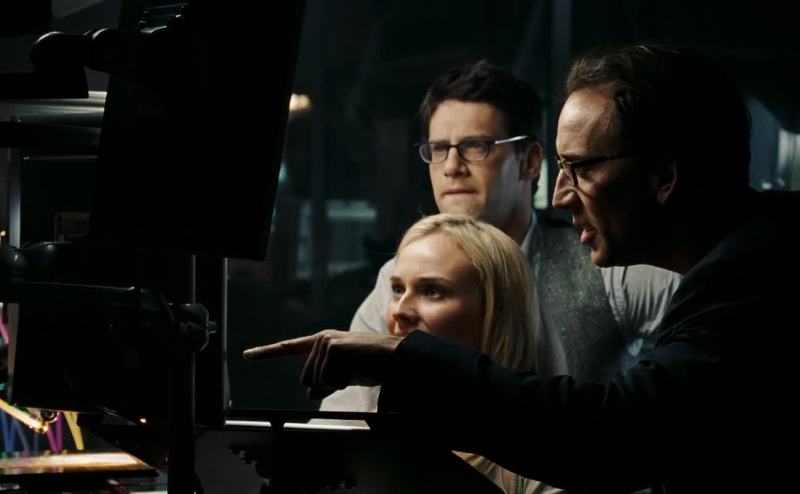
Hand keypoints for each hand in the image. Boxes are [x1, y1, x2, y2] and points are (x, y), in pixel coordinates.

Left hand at [243, 330, 402, 398]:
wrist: (395, 359)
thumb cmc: (371, 366)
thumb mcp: (343, 377)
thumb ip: (324, 382)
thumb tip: (310, 392)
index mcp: (321, 344)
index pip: (289, 349)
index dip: (267, 353)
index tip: (246, 355)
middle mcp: (321, 340)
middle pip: (307, 379)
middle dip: (327, 385)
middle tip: (351, 373)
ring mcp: (326, 342)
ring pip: (317, 381)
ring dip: (337, 383)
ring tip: (356, 370)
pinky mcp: (333, 348)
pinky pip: (328, 380)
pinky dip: (343, 381)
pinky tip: (357, 368)